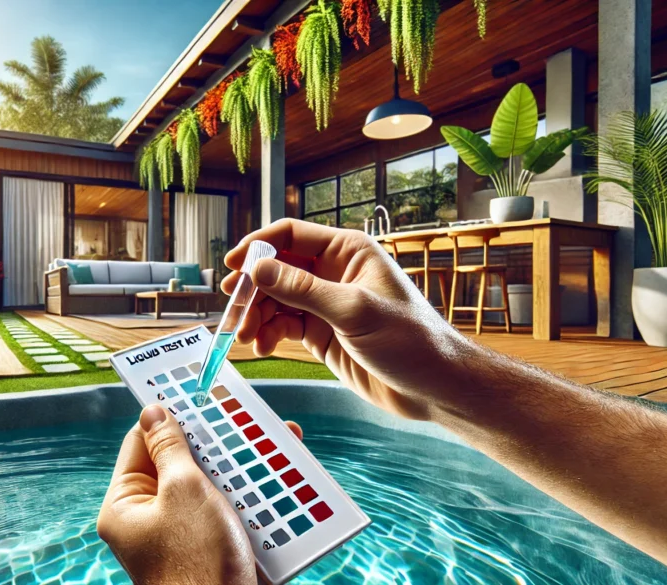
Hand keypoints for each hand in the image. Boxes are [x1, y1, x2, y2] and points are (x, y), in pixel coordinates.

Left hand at [98, 404, 302, 584]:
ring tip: (269, 448)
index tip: (193, 393)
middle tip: (239, 418)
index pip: (139, 443)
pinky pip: (227, 513)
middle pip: (178, 464)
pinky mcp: (210, 551)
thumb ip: (170, 448)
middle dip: (212, 444)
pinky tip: (275, 484)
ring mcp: (180, 537)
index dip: (167, 417)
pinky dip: (248, 499)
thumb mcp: (183, 491)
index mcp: (124, 506)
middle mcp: (147, 521)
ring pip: (208, 488)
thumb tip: (152, 411)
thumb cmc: (197, 564)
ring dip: (238, 471)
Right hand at [222, 218, 472, 420]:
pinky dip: (267, 334)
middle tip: (233, 310)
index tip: (232, 266)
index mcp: (347, 251)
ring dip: (256, 315)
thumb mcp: (354, 311)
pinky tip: (262, 347)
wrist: (434, 387)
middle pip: (276, 269)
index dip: (257, 247)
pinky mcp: (321, 333)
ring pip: (275, 300)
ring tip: (246, 337)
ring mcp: (325, 303)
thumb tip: (258, 269)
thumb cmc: (410, 340)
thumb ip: (303, 289)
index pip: (290, 235)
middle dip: (253, 289)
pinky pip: (282, 325)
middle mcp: (333, 272)